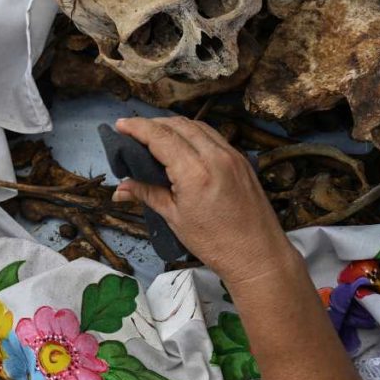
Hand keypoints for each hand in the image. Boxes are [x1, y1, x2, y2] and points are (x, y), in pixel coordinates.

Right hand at [113, 116, 297, 286]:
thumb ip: (147, 194)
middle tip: (133, 132)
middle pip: (178, 124)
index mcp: (194, 171)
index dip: (137, 127)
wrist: (259, 256)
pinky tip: (183, 144)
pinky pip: (213, 135)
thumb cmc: (214, 243)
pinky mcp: (242, 160)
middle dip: (152, 123)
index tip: (120, 125)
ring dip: (173, 125)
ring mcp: (232, 155)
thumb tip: (122, 187)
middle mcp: (214, 156)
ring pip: (197, 126)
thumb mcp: (174, 217)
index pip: (160, 137)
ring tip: (155, 135)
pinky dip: (193, 133)